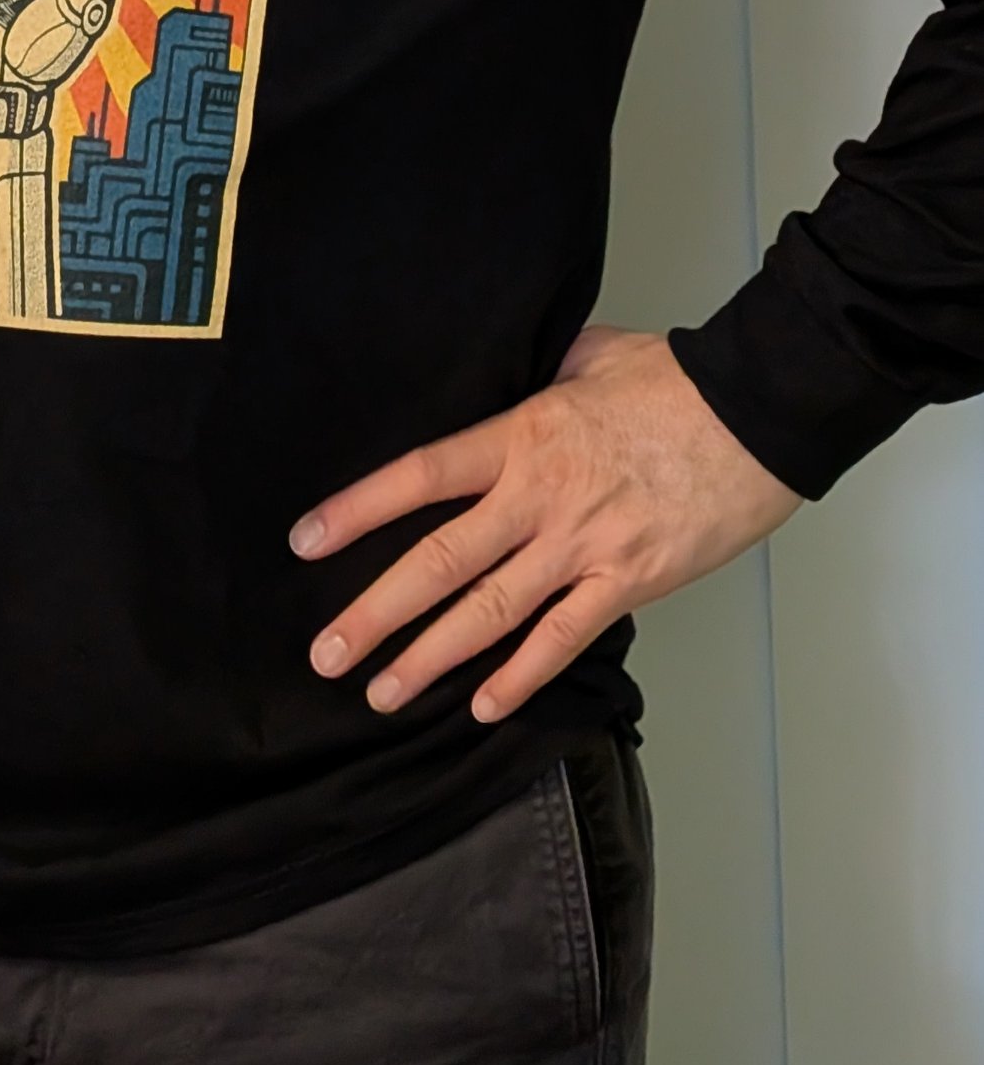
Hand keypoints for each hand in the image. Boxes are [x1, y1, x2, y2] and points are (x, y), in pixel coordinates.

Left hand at [291, 326, 800, 723]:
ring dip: (430, 659)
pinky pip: (563, 640)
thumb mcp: (585, 358)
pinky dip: (521, 677)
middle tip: (325, 653)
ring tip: (381, 692)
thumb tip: (501, 381)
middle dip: (375, 613)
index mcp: (522, 436)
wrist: (757, 413)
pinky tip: (483, 706)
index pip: (420, 476)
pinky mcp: (629, 583)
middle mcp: (540, 498)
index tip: (307, 541)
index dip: (359, 510)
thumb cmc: (674, 380)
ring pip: (489, 613)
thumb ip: (533, 379)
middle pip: (439, 562)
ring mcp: (584, 547)